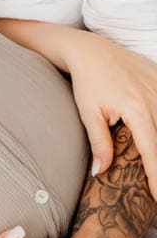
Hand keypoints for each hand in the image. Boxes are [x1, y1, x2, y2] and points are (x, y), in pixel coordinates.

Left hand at [62, 31, 156, 198]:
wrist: (91, 50)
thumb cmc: (87, 82)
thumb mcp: (89, 114)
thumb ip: (99, 144)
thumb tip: (100, 173)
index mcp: (137, 109)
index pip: (152, 150)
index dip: (156, 176)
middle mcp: (154, 98)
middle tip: (154, 186)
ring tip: (153, 166)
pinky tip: (154, 135)